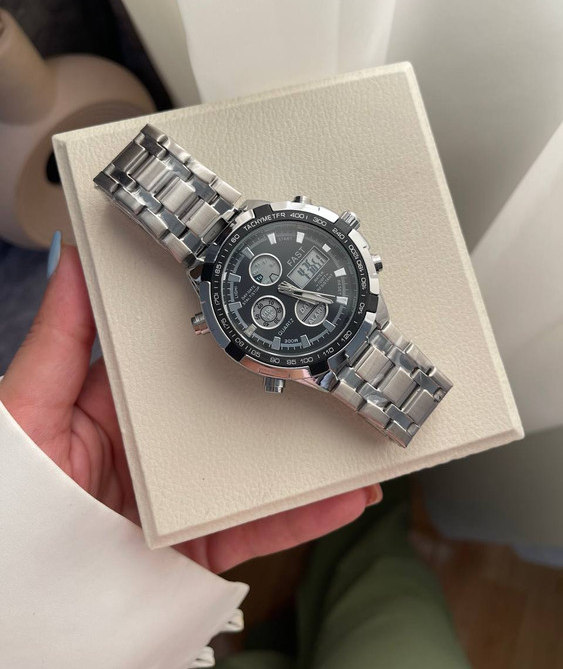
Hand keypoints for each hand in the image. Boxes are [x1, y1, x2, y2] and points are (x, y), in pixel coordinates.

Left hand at [0, 244, 380, 572]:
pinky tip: (345, 493)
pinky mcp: (204, 542)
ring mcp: (189, 495)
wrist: (29, 590)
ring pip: (262, 465)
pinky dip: (306, 513)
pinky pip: (262, 526)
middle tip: (333, 361)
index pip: (182, 357)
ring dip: (312, 450)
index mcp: (124, 404)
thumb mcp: (31, 403)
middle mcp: (163, 446)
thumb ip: (60, 337)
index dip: (224, 329)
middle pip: (234, 409)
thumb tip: (75, 263)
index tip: (263, 302)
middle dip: (286, 388)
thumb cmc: (19, 494)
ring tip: (356, 425)